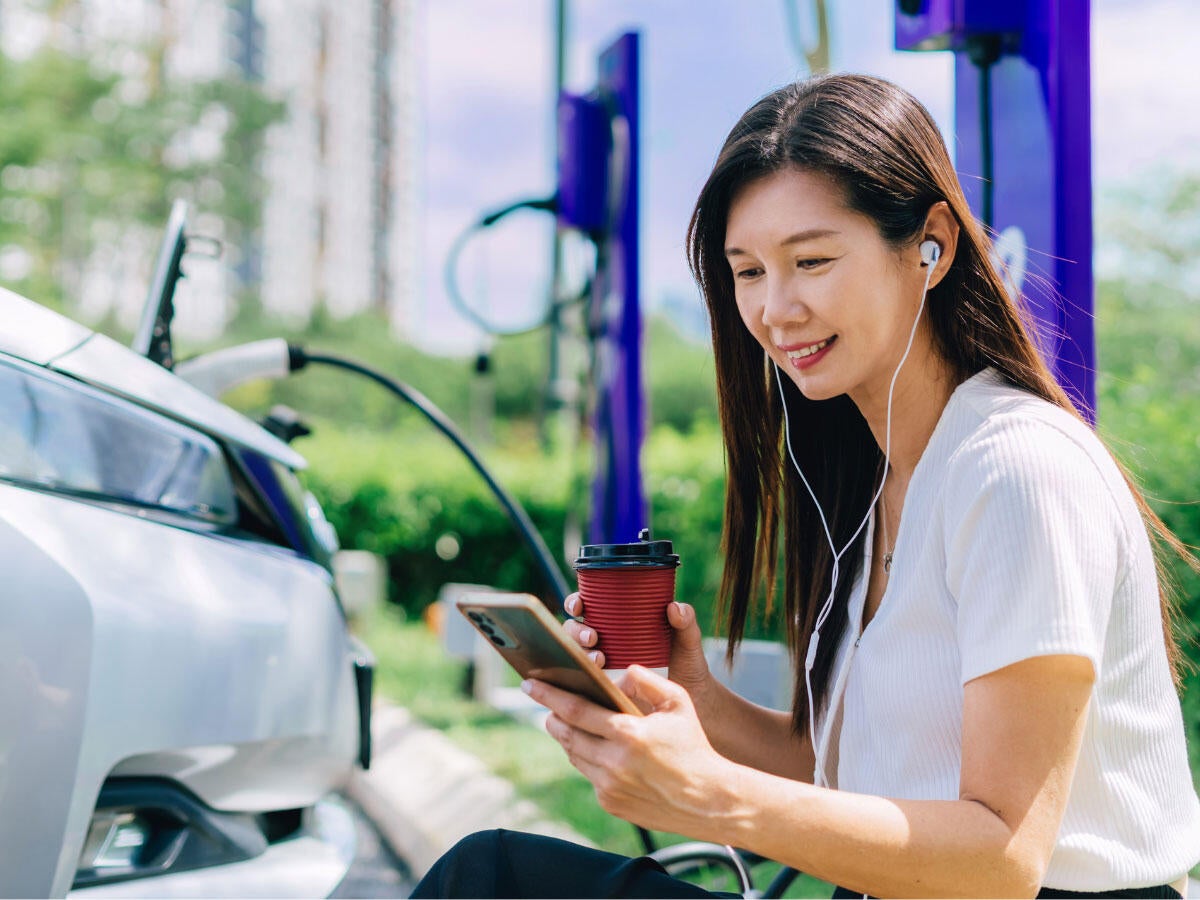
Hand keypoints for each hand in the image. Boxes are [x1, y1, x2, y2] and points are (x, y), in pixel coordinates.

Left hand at [524, 666, 737, 837]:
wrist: (709, 800)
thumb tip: (617, 673)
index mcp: (628, 733)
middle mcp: (614, 763)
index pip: (575, 710)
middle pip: (566, 734)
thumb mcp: (678, 702)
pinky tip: (593, 747)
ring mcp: (610, 787)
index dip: (549, 695)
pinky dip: (587, 758)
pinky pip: (589, 774)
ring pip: (574, 755)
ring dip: (567, 736)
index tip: (529, 684)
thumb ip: (646, 680)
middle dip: (551, 715)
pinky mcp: (611, 803)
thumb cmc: (694, 745)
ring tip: (565, 721)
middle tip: (544, 700)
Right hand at [562, 593, 714, 702]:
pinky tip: (591, 681)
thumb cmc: (687, 663)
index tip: (580, 605)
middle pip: (575, 629)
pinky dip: (582, 680)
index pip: (589, 605)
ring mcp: (604, 665)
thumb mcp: (688, 641)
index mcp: (619, 621)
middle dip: (576, 631)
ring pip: (576, 654)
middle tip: (592, 637)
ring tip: (599, 659)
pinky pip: (584, 683)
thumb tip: (674, 608)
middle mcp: (607, 641)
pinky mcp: (604, 688)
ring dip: (580, 654)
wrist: (693, 701)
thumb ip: (685, 622)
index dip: (576, 602)